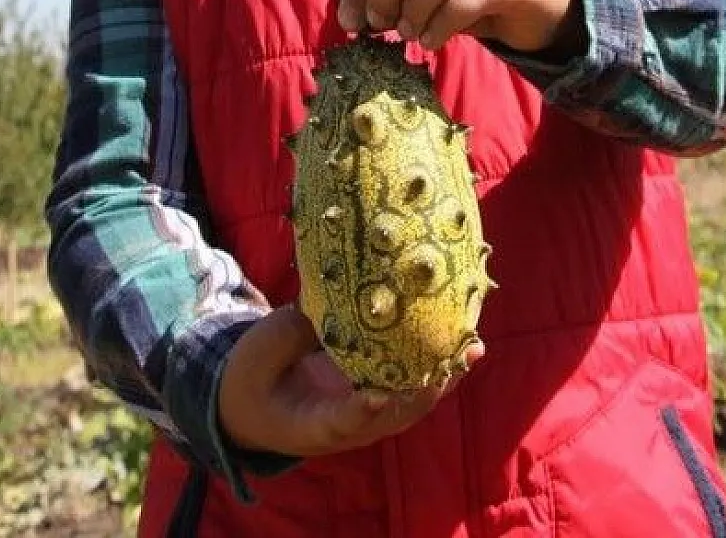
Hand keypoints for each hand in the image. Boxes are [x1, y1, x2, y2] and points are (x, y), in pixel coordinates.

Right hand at [217, 306, 478, 457]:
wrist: (254, 404)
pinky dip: (435, 365)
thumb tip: (334, 298)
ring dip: (443, 377)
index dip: (362, 410)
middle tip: (453, 362)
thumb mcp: (260, 351)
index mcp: (311, 425)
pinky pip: (411, 385)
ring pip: (413, 403)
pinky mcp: (376, 397)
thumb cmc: (254, 378)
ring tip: (471, 348)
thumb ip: (294, 331)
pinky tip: (460, 339)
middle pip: (395, 416)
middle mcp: (349, 427)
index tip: (378, 396)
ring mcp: (367, 416)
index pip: (341, 422)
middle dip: (426, 390)